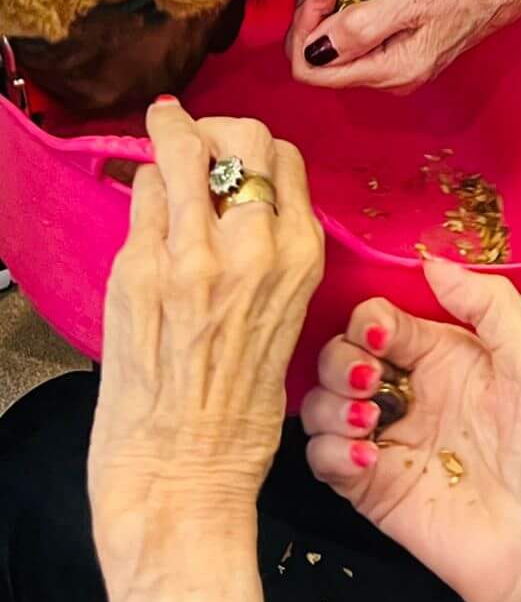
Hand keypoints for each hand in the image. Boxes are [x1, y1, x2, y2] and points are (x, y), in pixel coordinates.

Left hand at [90, 100, 322, 601]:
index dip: (256, 149)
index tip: (236, 151)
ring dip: (172, 141)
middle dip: (217, 127)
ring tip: (163, 139)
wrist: (183, 474)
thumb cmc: (236, 407)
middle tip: (198, 135)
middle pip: (242, 137)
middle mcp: (253, 246)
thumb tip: (240, 196)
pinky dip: (143, 185)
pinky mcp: (138, 270)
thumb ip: (271, 251)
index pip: (284, 159)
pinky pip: (143, 194)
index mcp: (301, 257)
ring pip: (184, 151)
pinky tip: (143, 194)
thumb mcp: (284, 313)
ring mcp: (192, 254)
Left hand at [287, 0, 520, 92]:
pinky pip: (362, 12)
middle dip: (322, 3)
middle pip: (323, 48)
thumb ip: (360, 28)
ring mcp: (397, 46)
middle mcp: (391, 67)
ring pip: (340, 27)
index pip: (314, 67)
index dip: (308, 25)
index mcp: (392, 71)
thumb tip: (311, 51)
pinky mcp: (403, 24)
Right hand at [303, 262, 520, 601]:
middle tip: (370, 379)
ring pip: (321, 403)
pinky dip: (329, 452)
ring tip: (368, 421)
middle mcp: (410, 392)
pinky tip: (366, 455)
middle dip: (343, 360)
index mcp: (444, 354)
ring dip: (330, 404)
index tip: (382, 335)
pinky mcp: (370, 487)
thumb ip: (488, 302)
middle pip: (340, 355)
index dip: (371, 320)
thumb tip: (436, 264)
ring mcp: (387, 439)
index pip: (382, 318)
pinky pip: (321, 460)